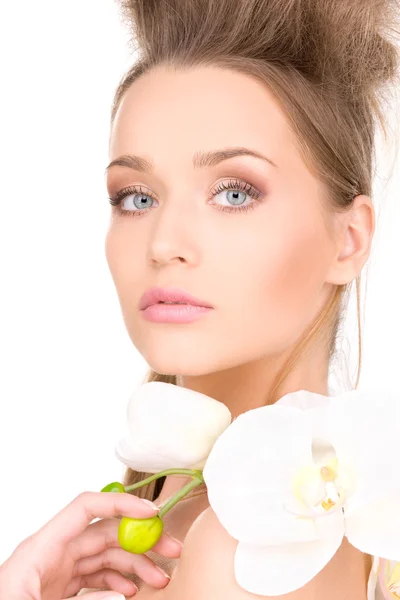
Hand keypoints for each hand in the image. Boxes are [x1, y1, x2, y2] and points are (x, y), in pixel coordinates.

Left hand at [0, 491, 181, 599]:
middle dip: (140, 539)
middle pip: (104, 532)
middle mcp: (51, 554)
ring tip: (159, 578)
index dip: (120, 504)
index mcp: (40, 549)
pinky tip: (132, 590)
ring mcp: (56, 571)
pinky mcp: (58, 589)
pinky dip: (117, 581)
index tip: (151, 514)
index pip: (85, 508)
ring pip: (105, 556)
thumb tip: (121, 593)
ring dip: (135, 564)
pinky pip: (95, 577)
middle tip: (169, 549)